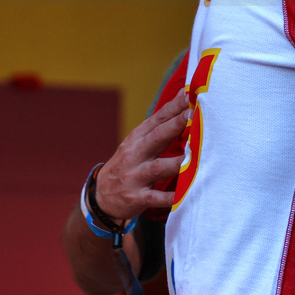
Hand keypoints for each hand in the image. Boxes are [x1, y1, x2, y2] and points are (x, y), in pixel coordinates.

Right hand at [94, 91, 188, 221]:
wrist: (100, 196)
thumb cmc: (128, 163)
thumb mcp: (138, 141)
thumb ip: (161, 122)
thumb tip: (183, 95)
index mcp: (137, 139)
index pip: (157, 119)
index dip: (174, 107)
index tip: (190, 95)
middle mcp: (135, 155)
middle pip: (156, 138)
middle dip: (175, 125)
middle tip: (193, 114)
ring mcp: (135, 177)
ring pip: (157, 168)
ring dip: (176, 163)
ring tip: (194, 156)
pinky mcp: (136, 198)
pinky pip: (155, 198)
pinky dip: (168, 198)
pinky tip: (183, 196)